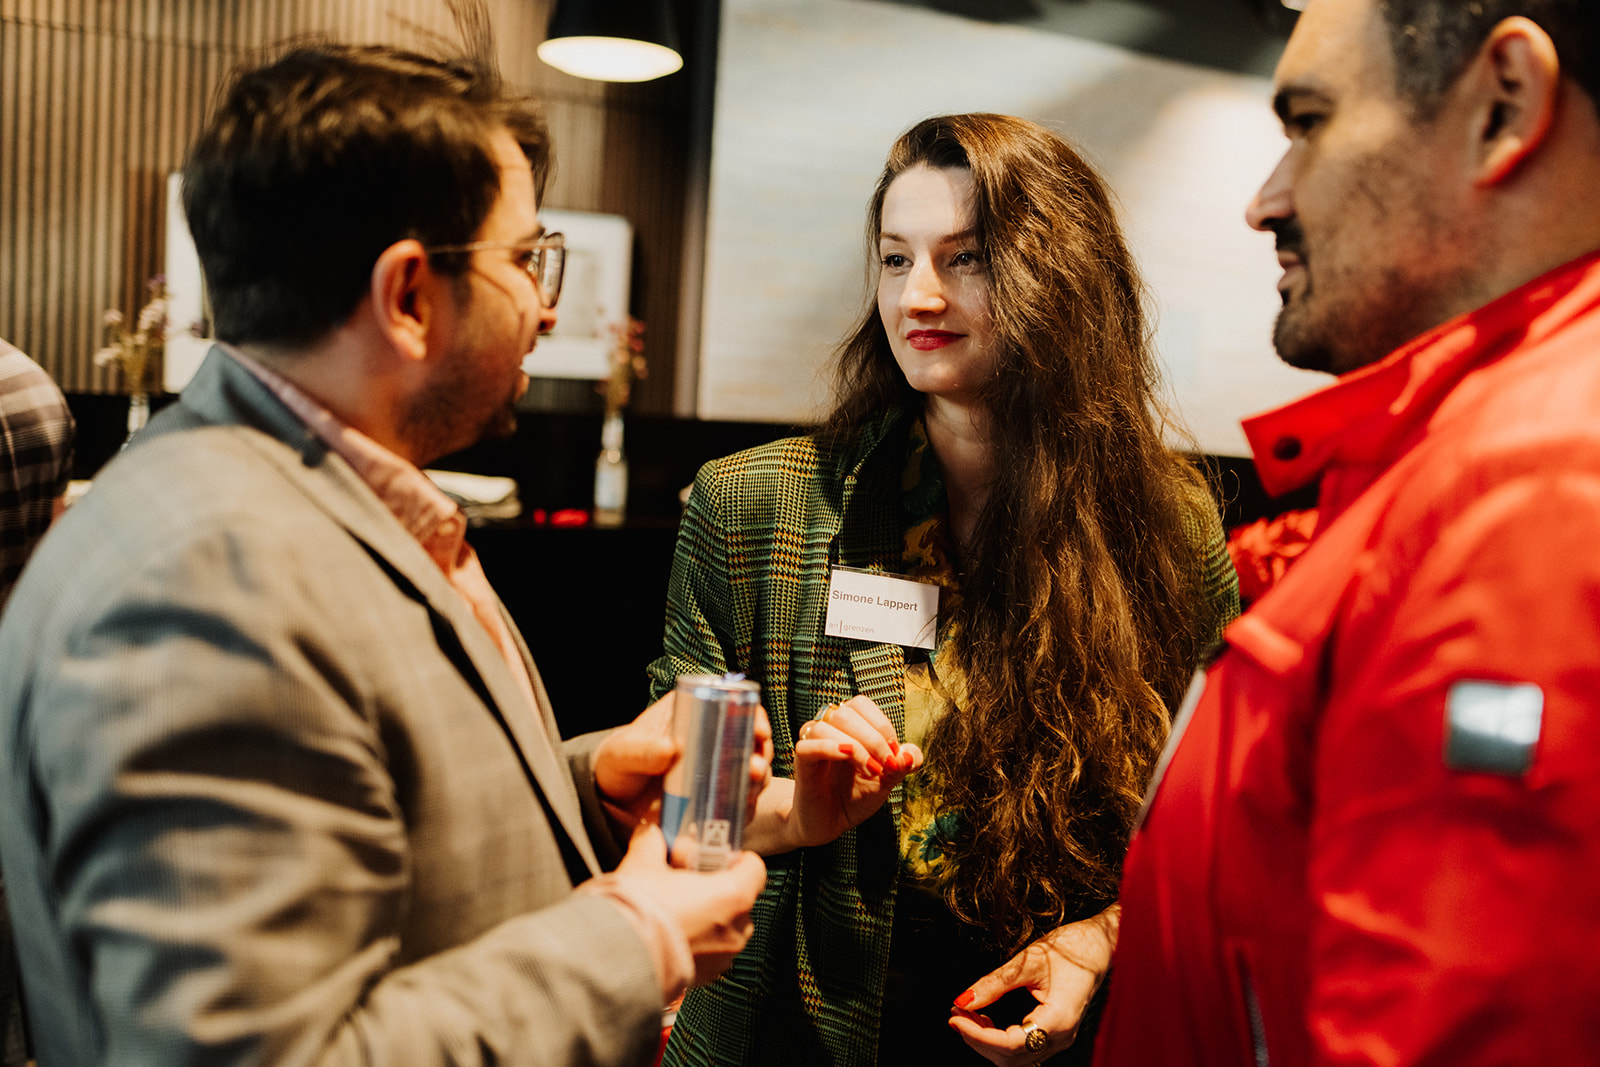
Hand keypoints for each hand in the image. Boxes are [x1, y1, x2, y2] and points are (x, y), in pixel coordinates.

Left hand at [595, 692, 773, 827]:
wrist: (611, 802)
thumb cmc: (617, 765)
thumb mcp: (623, 754)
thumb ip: (642, 752)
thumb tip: (670, 749)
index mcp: (692, 713)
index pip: (731, 705)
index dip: (752, 715)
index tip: (758, 730)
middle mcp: (711, 739)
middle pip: (750, 739)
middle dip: (761, 753)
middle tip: (755, 767)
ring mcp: (716, 770)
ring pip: (750, 771)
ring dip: (757, 780)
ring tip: (750, 790)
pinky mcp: (715, 799)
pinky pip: (739, 802)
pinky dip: (745, 807)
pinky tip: (742, 811)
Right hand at [613, 822, 767, 986]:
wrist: (615, 959)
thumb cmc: (638, 910)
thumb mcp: (644, 863)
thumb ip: (653, 842)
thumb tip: (652, 832)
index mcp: (732, 896)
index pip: (755, 868)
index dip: (735, 858)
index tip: (715, 855)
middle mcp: (736, 929)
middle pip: (740, 898)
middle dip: (717, 887)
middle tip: (688, 880)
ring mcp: (723, 956)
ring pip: (726, 926)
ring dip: (709, 915)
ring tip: (677, 908)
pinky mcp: (707, 976)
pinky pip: (712, 950)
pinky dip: (699, 939)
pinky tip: (671, 932)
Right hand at [746, 695, 922, 853]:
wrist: (832, 823)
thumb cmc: (856, 796)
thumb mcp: (888, 780)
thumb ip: (904, 765)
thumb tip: (909, 756)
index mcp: (848, 726)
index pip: (861, 704)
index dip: (881, 724)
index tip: (894, 754)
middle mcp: (828, 728)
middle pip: (846, 713)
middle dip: (874, 739)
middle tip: (887, 766)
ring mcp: (812, 743)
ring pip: (827, 726)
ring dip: (857, 747)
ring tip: (871, 772)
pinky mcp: (802, 762)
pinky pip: (808, 745)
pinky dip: (831, 747)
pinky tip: (849, 758)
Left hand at [948, 905, 1118, 1064]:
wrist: (1100, 944)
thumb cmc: (1072, 949)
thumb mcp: (1028, 961)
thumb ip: (994, 983)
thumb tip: (963, 1000)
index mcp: (1057, 1021)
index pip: (1008, 1044)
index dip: (976, 1035)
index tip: (955, 1018)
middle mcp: (1060, 1037)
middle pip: (1009, 1057)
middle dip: (977, 1039)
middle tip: (956, 1014)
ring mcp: (1060, 1037)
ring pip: (1015, 1057)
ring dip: (987, 1041)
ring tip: (967, 1015)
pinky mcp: (1055, 1032)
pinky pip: (1023, 1048)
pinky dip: (1000, 1039)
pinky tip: (987, 1019)